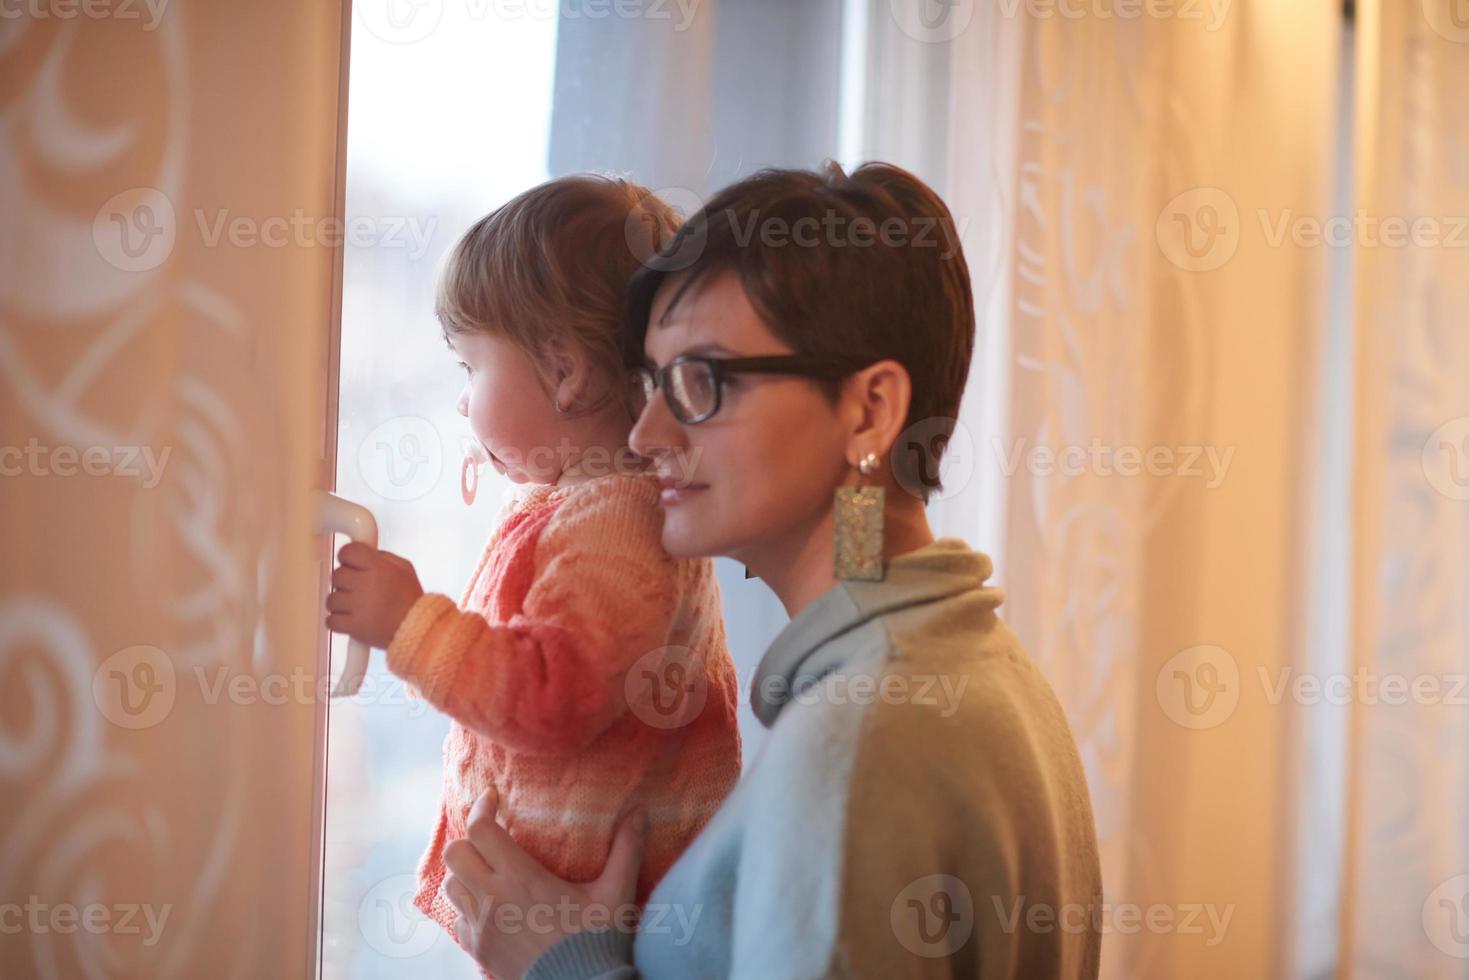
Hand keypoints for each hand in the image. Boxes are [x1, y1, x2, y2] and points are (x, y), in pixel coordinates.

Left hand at [325, 542, 423, 649]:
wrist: (417, 629)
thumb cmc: (411, 600)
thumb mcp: (404, 568)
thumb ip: (383, 557)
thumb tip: (367, 553)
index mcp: (378, 567)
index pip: (348, 551)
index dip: (347, 557)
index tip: (349, 563)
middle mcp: (366, 584)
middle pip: (337, 575)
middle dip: (344, 582)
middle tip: (356, 588)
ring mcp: (358, 606)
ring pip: (331, 599)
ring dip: (340, 603)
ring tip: (356, 606)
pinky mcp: (353, 626)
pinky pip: (331, 620)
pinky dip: (338, 621)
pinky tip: (351, 619)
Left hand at [442, 787, 648, 977]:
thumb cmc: (598, 942)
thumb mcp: (616, 893)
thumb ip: (627, 849)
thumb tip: (641, 811)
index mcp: (521, 878)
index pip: (481, 831)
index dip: (481, 808)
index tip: (493, 798)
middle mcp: (493, 900)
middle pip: (455, 854)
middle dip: (468, 839)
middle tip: (490, 836)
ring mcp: (481, 928)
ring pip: (451, 886)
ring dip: (464, 872)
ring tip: (487, 868)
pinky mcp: (478, 952)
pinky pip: (457, 920)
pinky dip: (467, 906)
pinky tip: (489, 905)